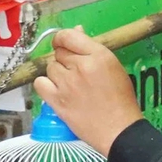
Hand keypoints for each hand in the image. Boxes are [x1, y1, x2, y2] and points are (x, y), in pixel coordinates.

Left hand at [35, 27, 143, 154]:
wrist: (119, 130)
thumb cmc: (122, 100)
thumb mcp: (114, 68)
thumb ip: (93, 50)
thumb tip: (76, 31)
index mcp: (98, 56)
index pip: (68, 36)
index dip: (62, 39)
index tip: (63, 45)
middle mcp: (81, 66)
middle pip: (59, 52)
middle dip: (65, 59)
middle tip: (75, 72)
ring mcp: (67, 84)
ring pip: (50, 67)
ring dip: (57, 73)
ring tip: (70, 85)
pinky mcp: (57, 101)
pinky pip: (40, 83)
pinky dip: (45, 85)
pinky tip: (55, 90)